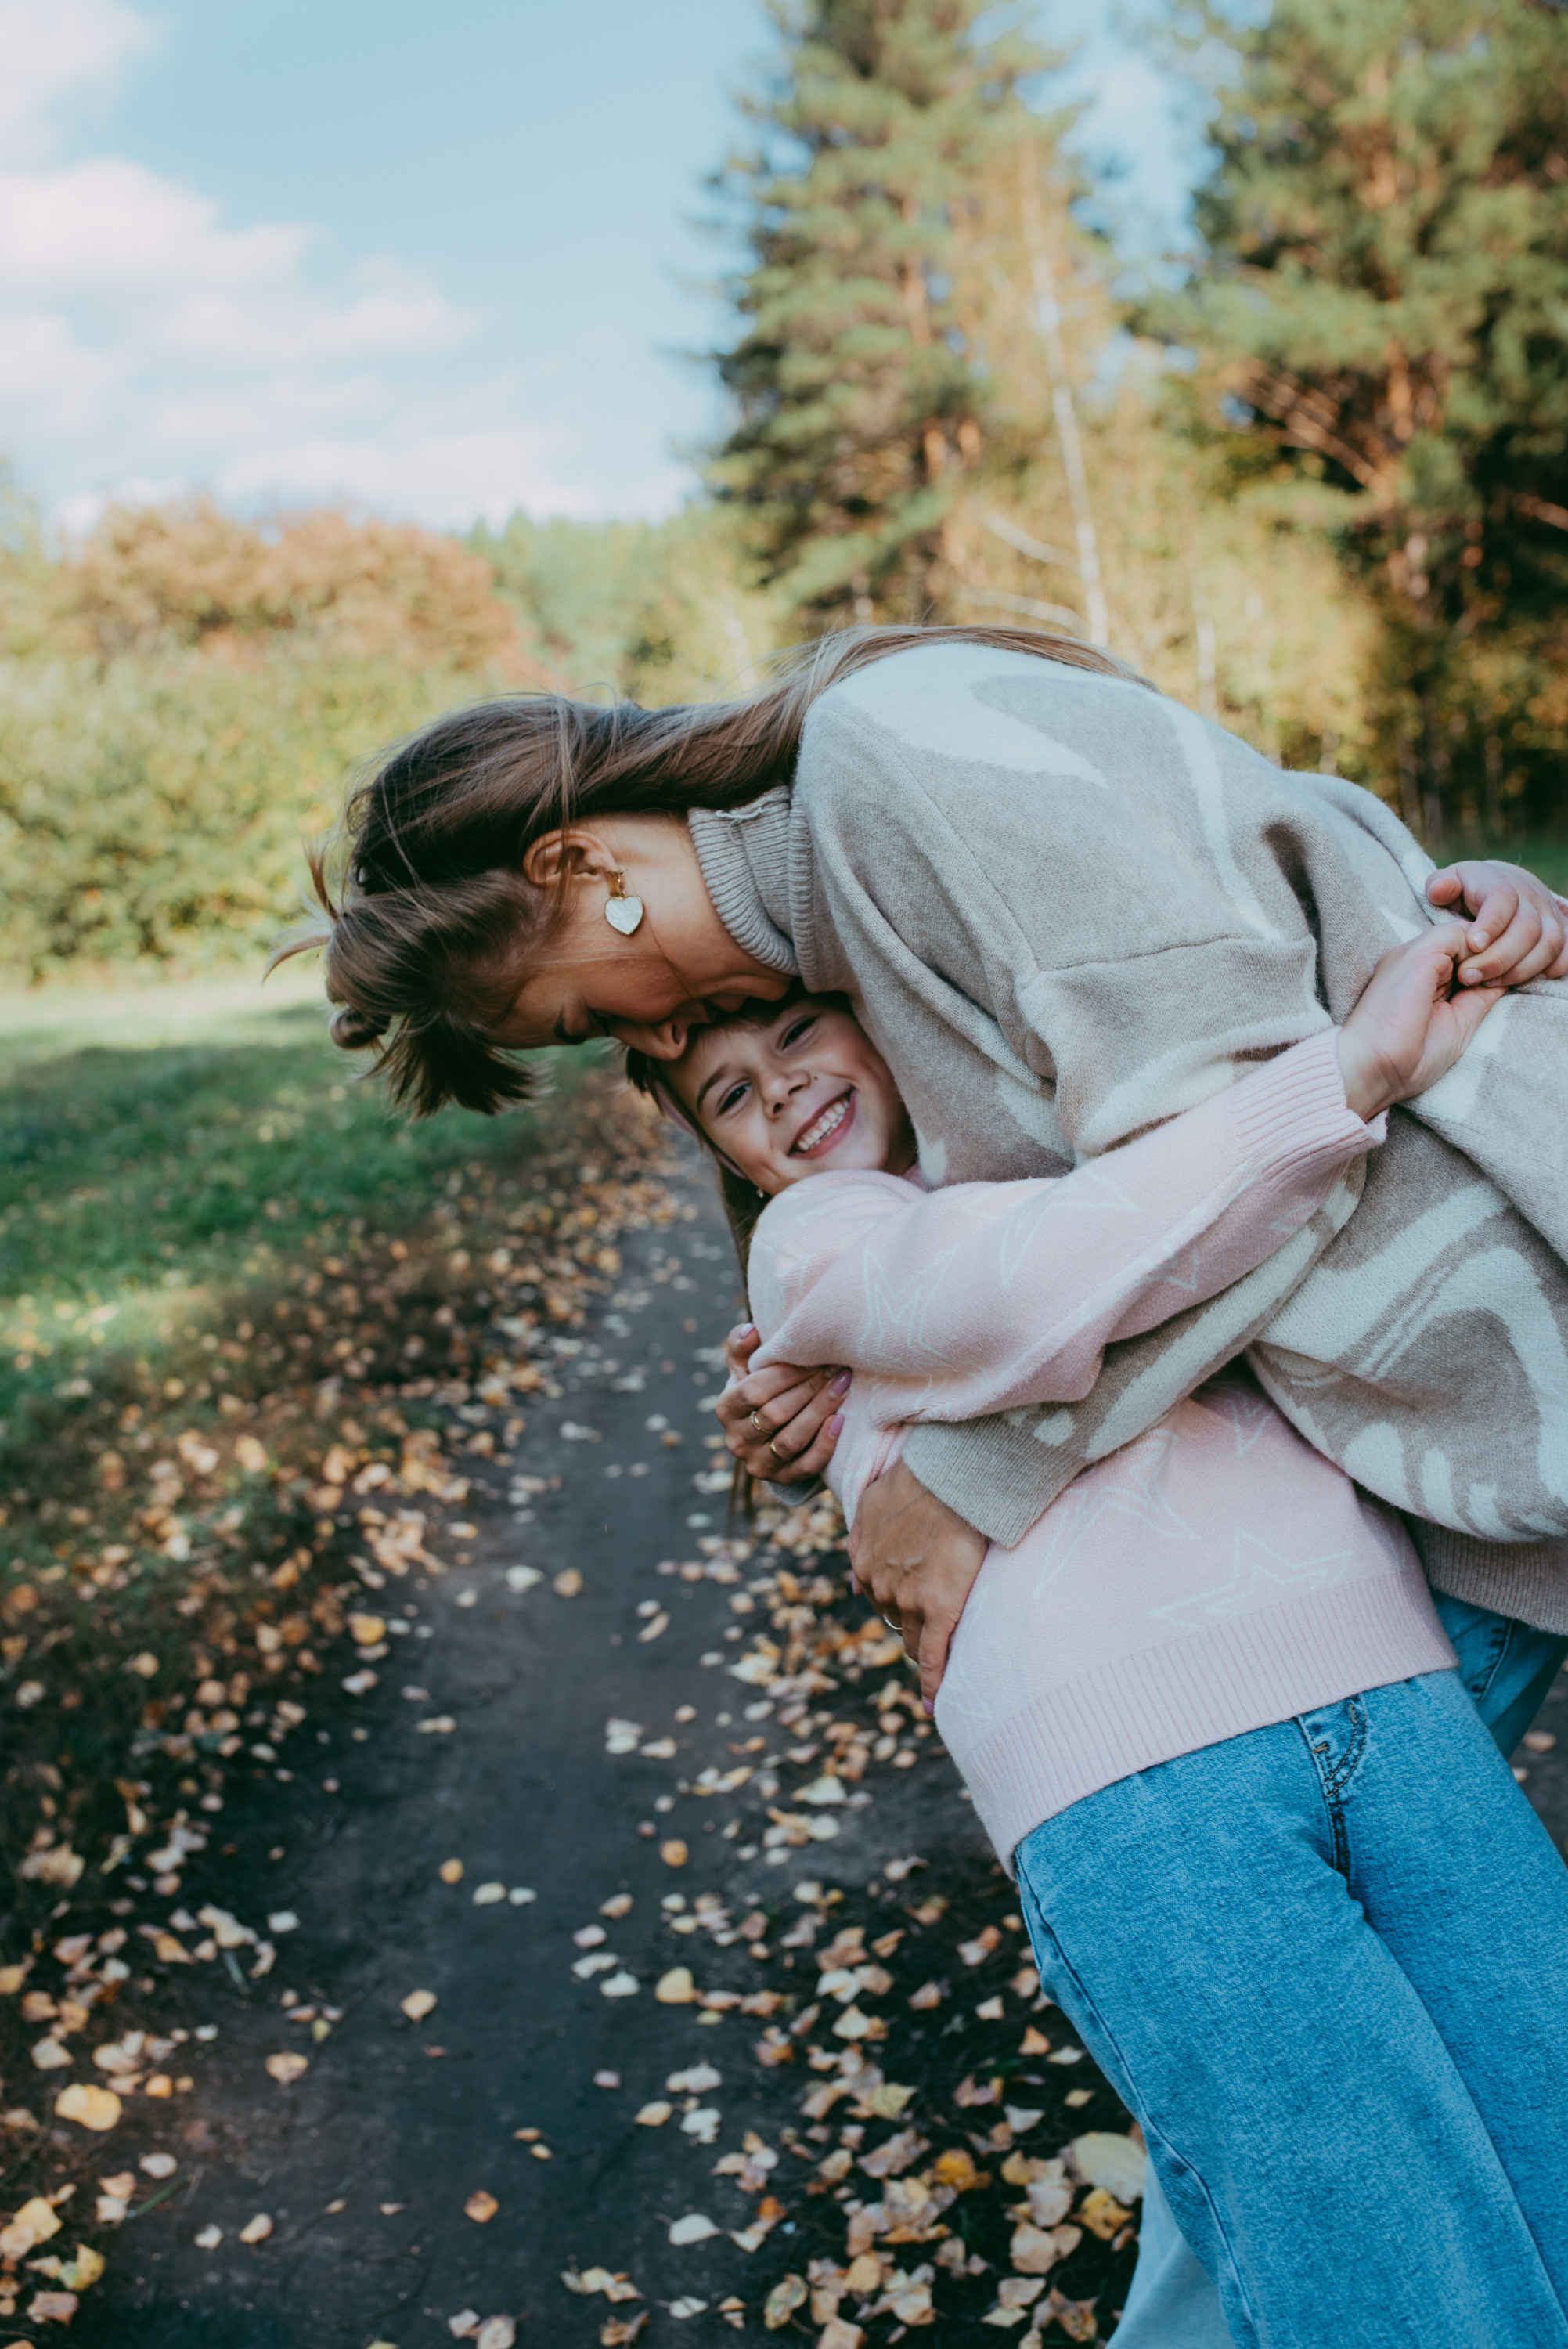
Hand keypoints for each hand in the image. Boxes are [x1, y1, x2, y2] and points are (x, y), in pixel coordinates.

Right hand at [716, 1323, 846, 1482]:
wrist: (772, 1434)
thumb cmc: (762, 1389)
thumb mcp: (747, 1368)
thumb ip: (743, 1347)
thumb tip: (751, 1330)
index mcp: (725, 1409)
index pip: (753, 1391)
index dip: (784, 1373)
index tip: (812, 1355)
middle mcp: (737, 1441)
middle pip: (774, 1415)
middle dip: (808, 1388)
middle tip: (836, 1367)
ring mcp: (759, 1464)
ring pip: (791, 1439)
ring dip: (820, 1410)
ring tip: (843, 1386)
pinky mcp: (783, 1480)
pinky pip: (807, 1466)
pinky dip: (825, 1444)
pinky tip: (841, 1421)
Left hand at [848, 1459, 986, 1708]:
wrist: (947, 1478)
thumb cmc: (913, 1480)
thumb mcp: (869, 1503)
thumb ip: (858, 1539)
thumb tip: (852, 1573)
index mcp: (863, 1564)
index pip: (878, 1598)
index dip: (897, 1603)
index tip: (911, 1607)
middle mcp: (880, 1588)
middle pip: (895, 1622)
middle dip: (911, 1624)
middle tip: (934, 1623)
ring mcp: (909, 1602)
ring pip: (912, 1640)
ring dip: (923, 1648)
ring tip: (941, 1658)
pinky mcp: (939, 1610)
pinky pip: (934, 1656)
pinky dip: (933, 1682)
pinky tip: (932, 1704)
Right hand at [1337, 920, 1505, 1118]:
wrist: (1374, 1070)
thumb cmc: (1408, 1059)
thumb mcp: (1456, 1022)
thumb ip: (1477, 996)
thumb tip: (1504, 977)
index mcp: (1414, 976)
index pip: (1459, 953)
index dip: (1482, 967)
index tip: (1488, 992)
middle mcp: (1411, 958)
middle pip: (1465, 939)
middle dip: (1487, 959)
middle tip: (1490, 987)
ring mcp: (1412, 953)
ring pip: (1466, 930)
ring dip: (1484, 955)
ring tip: (1480, 985)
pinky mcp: (1419, 954)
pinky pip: (1462, 933)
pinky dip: (1478, 953)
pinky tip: (1473, 980)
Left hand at [1425, 860, 1567, 986]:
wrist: (1502, 885)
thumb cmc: (1467, 891)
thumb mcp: (1448, 883)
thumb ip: (1439, 886)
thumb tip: (1440, 889)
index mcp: (1499, 883)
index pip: (1502, 899)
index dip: (1491, 923)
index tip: (1473, 945)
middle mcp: (1530, 897)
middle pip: (1527, 928)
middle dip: (1499, 958)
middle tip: (1469, 976)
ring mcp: (1548, 914)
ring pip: (1549, 943)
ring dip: (1521, 969)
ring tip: (1489, 983)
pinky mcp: (1560, 930)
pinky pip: (1566, 952)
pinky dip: (1552, 968)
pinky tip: (1525, 980)